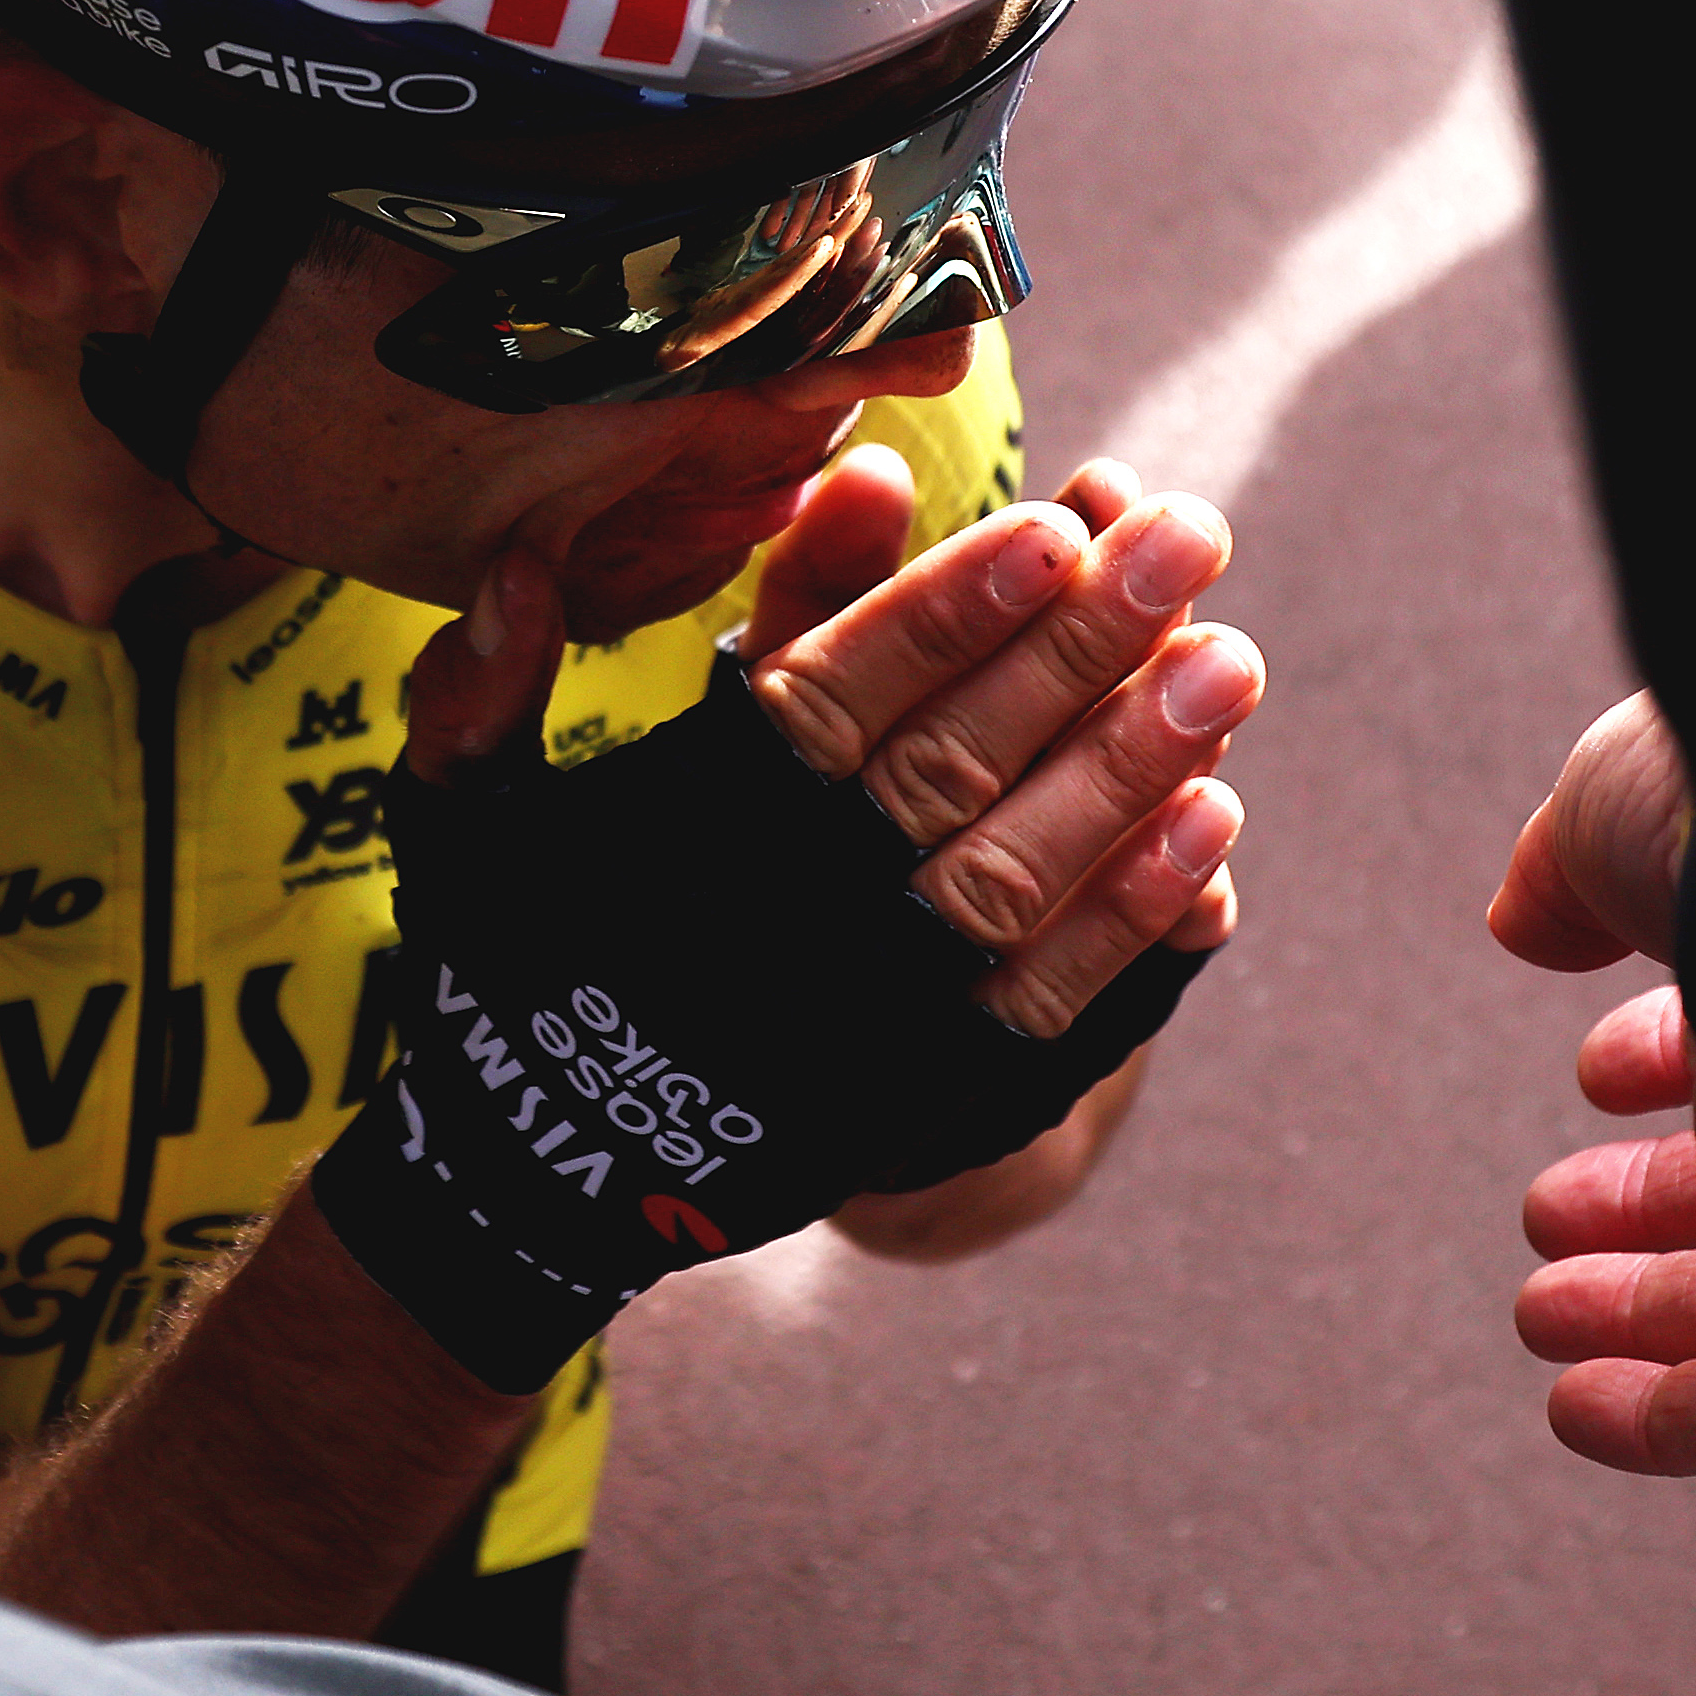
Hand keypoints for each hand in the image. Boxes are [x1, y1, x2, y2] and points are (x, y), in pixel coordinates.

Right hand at [404, 451, 1250, 1035]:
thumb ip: (483, 688)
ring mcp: (867, 1005)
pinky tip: (1214, 827)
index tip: (1057, 525)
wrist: (540, 1170)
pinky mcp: (923, 1091)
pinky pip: (1048, 995)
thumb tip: (519, 565)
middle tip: (1194, 541)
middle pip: (958, 762)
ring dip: (1134, 766)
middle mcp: (792, 908)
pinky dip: (1134, 914)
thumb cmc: (515, 952)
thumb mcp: (462, 813)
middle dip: (1084, 649)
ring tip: (1234, 663)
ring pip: (1021, 872)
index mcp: (693, 819)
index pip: (840, 690)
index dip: (950, 606)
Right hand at [1488, 695, 1695, 1474]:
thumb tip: (1527, 921)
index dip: (1677, 1060)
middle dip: (1653, 1200)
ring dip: (1642, 1309)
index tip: (1597, 1070)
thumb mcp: (1631, 814)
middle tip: (1553, 1208)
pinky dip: (1664, 1421)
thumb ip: (1572, 869)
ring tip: (1538, 1306)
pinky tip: (1572, 1408)